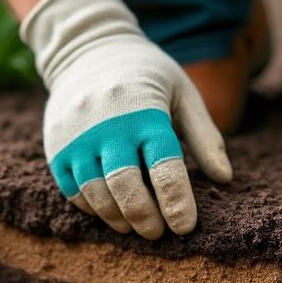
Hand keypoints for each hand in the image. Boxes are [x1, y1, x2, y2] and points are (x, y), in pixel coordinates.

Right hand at [22, 0, 231, 238]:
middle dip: (145, 218)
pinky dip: (93, 208)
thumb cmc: (148, 75)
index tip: (185, 227)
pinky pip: (73, 190)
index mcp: (146, 112)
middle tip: (158, 233)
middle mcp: (108, 125)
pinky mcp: (56, 147)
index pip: (164, 167)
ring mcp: (76, 137)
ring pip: (96, 194)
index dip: (176, 202)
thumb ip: (205, 136)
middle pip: (126, 186)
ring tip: (136, 227)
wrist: (87, 49)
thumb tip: (225, 179)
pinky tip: (110, 210)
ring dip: (118, 218)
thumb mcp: (183, 94)